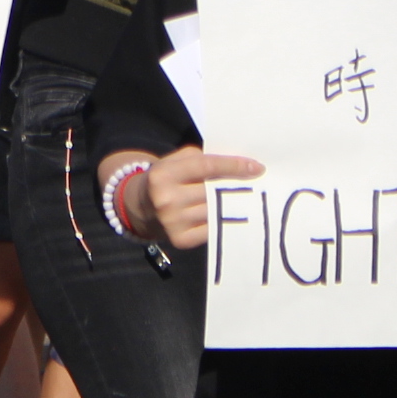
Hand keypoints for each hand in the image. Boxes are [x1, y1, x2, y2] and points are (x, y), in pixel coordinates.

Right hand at [120, 147, 264, 252]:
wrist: (140, 208)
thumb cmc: (166, 179)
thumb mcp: (174, 160)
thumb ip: (201, 157)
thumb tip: (237, 166)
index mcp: (163, 175)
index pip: (206, 167)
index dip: (233, 166)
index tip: (256, 167)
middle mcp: (166, 200)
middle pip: (213, 190)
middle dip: (236, 186)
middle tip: (256, 183)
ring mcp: (173, 222)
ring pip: (215, 210)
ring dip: (234, 204)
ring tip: (246, 198)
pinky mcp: (180, 240)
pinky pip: (213, 229)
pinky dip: (223, 220)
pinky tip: (230, 214)